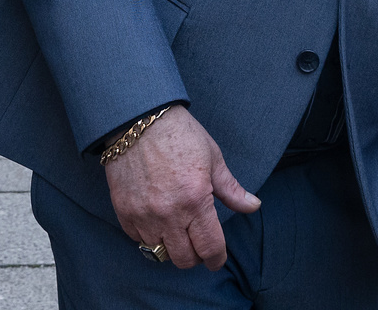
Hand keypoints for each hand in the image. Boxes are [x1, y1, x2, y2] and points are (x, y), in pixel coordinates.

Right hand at [104, 106, 259, 269]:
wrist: (138, 119)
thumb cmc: (180, 135)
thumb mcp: (213, 158)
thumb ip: (232, 189)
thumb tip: (254, 206)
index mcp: (195, 200)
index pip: (209, 248)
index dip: (216, 259)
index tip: (216, 258)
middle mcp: (169, 213)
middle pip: (184, 259)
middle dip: (195, 256)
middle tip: (197, 242)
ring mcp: (143, 215)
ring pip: (160, 252)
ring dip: (171, 246)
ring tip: (176, 230)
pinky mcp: (124, 211)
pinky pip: (137, 239)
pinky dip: (148, 236)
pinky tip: (156, 221)